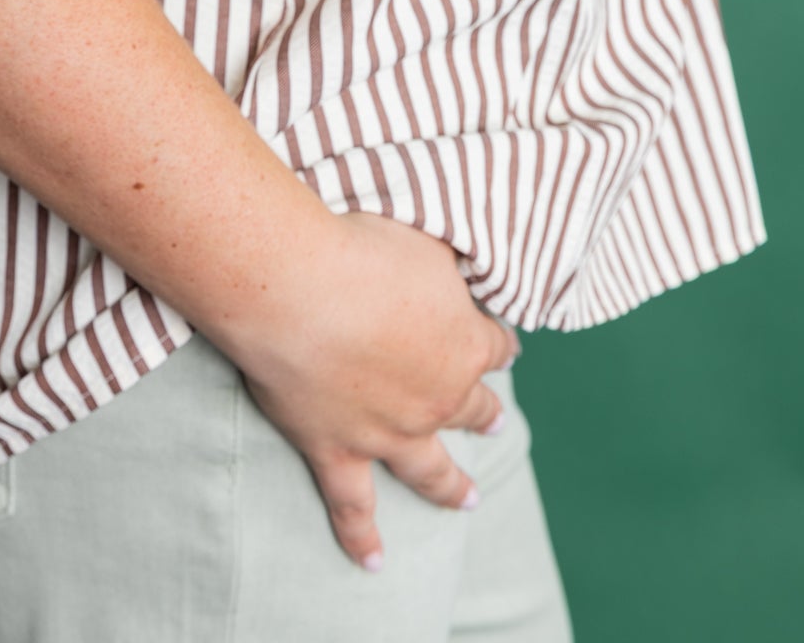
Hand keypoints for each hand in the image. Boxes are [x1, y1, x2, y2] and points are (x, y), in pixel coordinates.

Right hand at [224, 210, 518, 571]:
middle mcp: (437, 397)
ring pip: (430, 469)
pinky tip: (374, 562)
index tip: (503, 342)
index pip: (495, 346)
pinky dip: (363, 537)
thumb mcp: (426, 241)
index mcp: (464, 344)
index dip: (498, 342)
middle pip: (470, 408)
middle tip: (496, 421)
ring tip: (468, 498)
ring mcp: (389, 433)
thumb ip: (446, 262)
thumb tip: (456, 261)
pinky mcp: (337, 451)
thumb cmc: (363, 249)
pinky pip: (353, 507)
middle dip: (485, 413)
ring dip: (451, 486)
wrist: (300, 289)